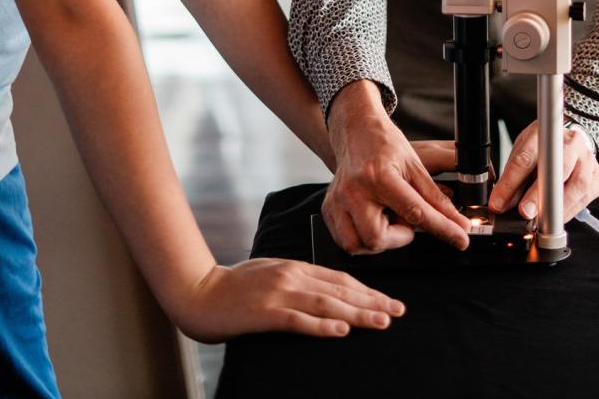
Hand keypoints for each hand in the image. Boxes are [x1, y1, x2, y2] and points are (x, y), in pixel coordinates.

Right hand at [177, 258, 405, 341]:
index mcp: (296, 267)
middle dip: (373, 300)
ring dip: (358, 313)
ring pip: (327, 304)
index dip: (367, 290)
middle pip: (340, 290)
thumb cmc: (235, 287)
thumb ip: (298, 280)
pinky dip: (323, 326)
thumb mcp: (271, 274)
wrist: (199, 292)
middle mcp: (292, 276)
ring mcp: (279, 293)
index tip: (389, 300)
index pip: (340, 278)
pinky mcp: (265, 313)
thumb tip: (327, 293)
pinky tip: (341, 331)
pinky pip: (299, 320)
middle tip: (399, 311)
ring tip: (382, 321)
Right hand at [323, 84, 469, 253]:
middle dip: (399, 236)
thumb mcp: (414, 166)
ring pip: (359, 245)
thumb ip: (436, 199)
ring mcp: (337, 201)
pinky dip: (363, 238)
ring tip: (388, 217)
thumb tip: (459, 223)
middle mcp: (354, 190)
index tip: (460, 239)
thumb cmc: (383, 144)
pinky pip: (346, 241)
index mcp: (379, 176)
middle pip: (378, 238)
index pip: (415, 212)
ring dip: (380, 239)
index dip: (442, 228)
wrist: (356, 131)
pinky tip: (372, 220)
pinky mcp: (329, 209)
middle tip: (405, 219)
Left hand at [488, 121, 598, 219]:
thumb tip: (502, 203)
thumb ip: (514, 175)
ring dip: (555, 209)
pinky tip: (555, 216)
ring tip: (540, 220)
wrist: (572, 141)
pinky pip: (583, 200)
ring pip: (575, 187)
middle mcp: (571, 143)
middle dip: (537, 196)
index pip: (526, 157)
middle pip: (555, 171)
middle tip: (524, 212)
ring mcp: (587, 161)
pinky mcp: (597, 179)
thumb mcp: (524, 151)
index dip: (511, 182)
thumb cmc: (545, 148)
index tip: (499, 201)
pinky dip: (567, 212)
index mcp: (547, 133)